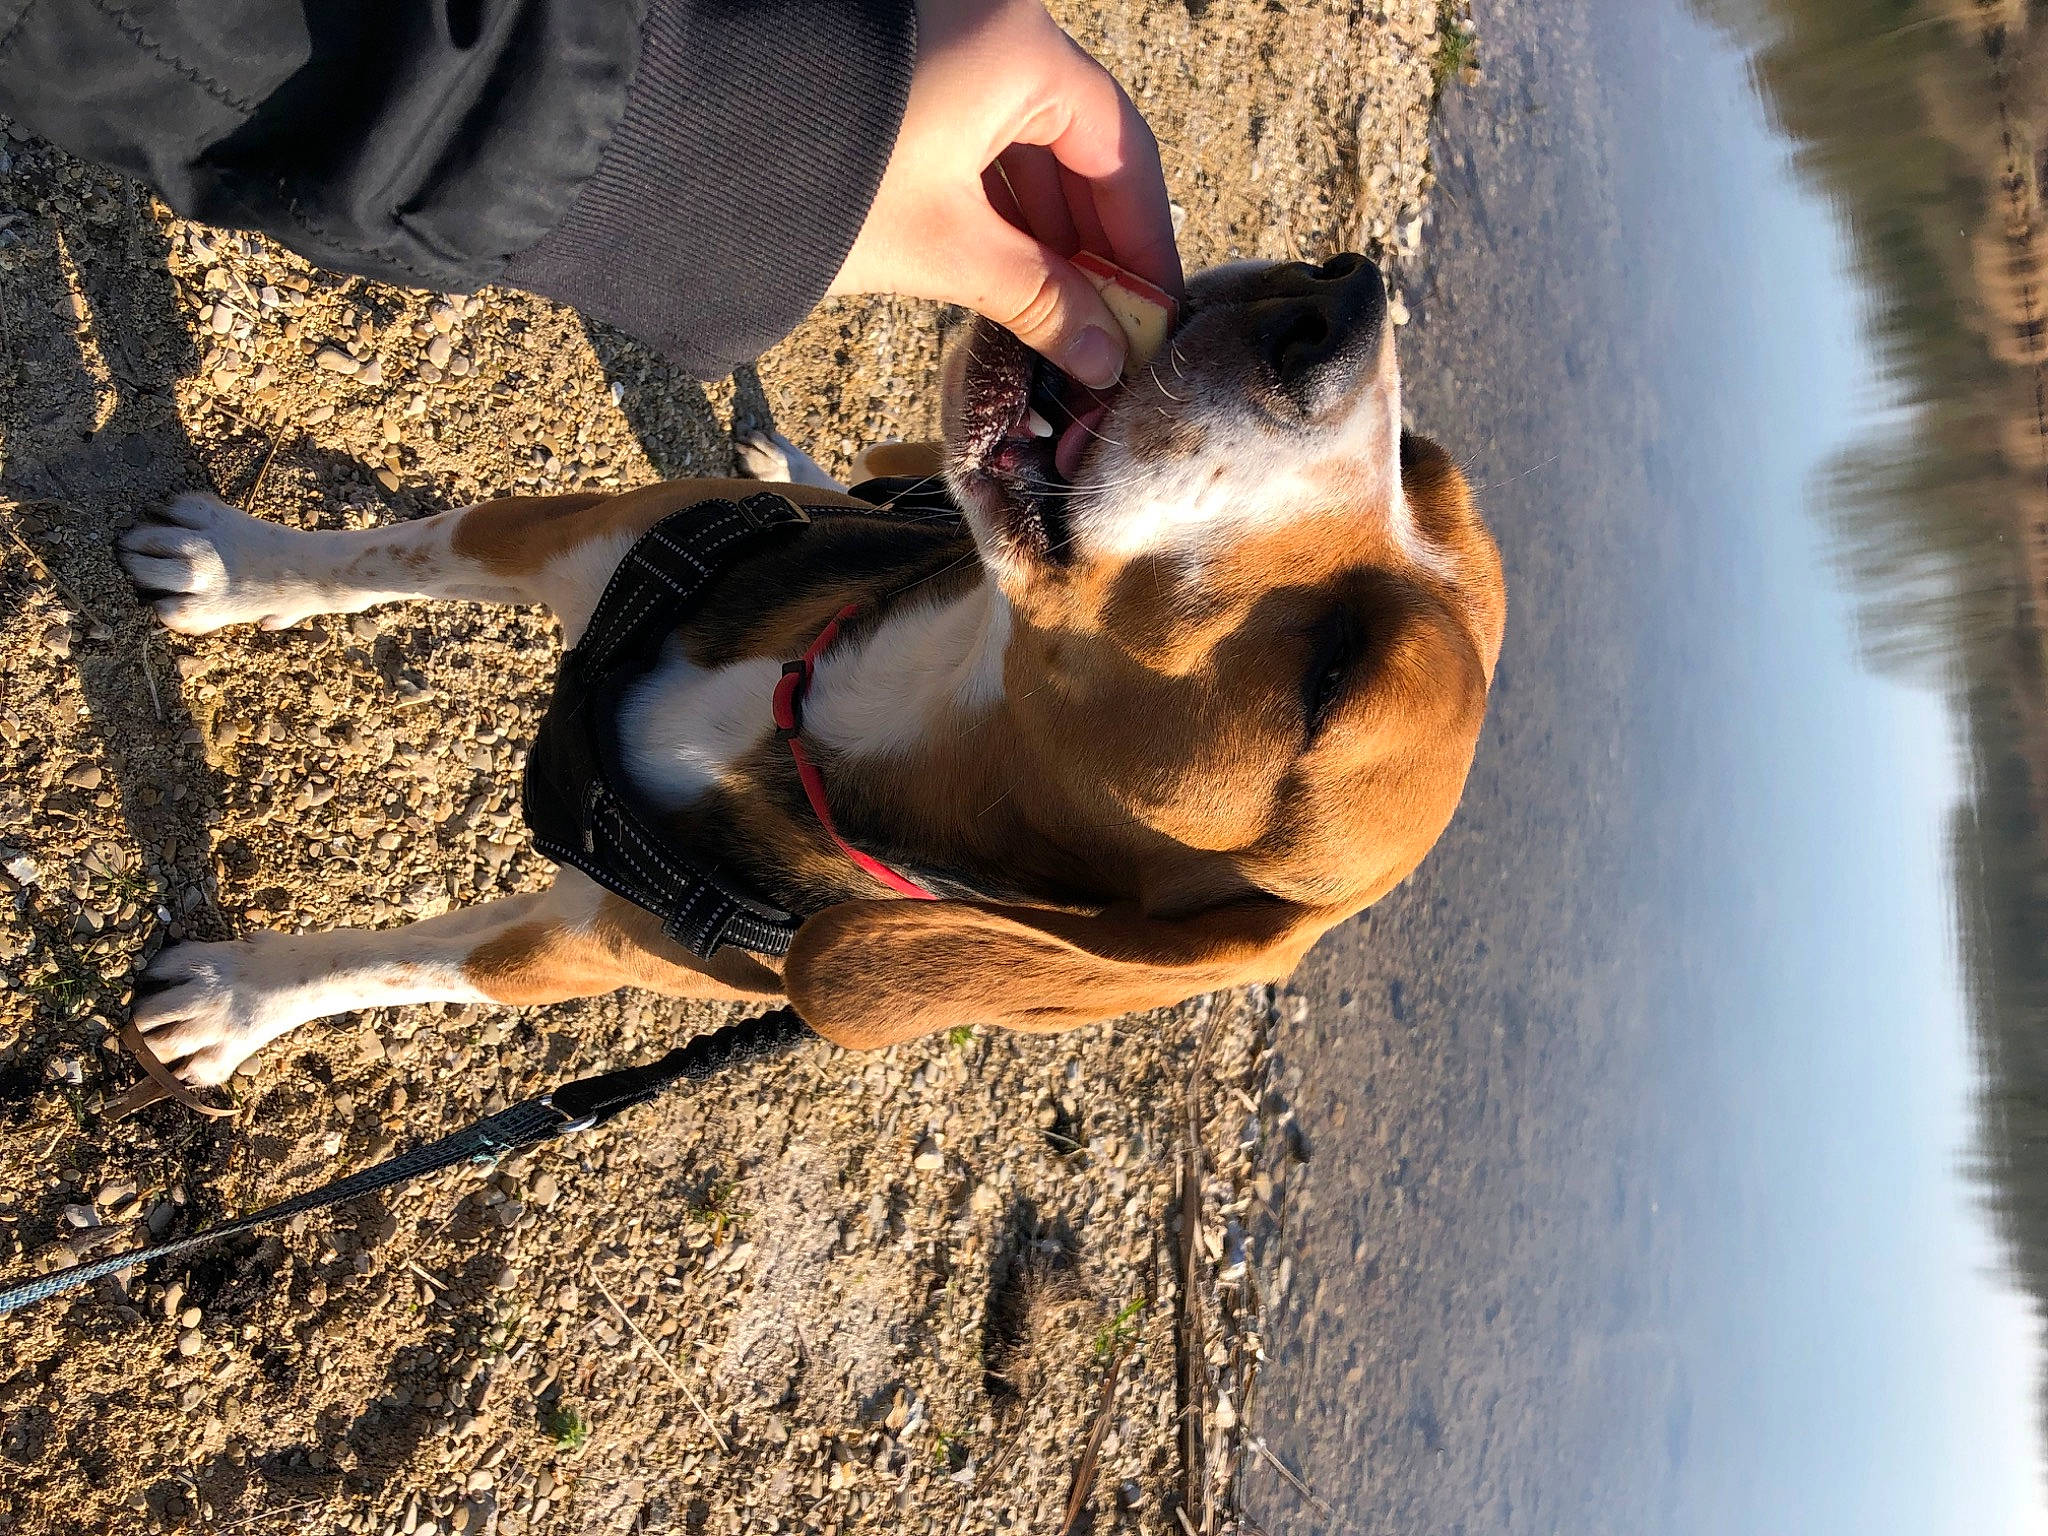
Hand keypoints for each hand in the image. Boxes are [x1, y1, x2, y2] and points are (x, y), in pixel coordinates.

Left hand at [827, 0, 1181, 388]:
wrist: (683, 140)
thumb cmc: (821, 181)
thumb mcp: (946, 249)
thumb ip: (1039, 301)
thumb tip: (1105, 358)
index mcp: (1021, 47)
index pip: (1121, 149)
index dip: (1144, 243)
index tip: (1158, 316)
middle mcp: (991, 30)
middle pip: (1076, 150)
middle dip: (1094, 252)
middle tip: (1110, 337)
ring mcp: (942, 50)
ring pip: (1022, 153)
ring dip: (1045, 243)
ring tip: (1060, 327)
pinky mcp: (899, 84)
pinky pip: (973, 147)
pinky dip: (996, 216)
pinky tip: (1010, 283)